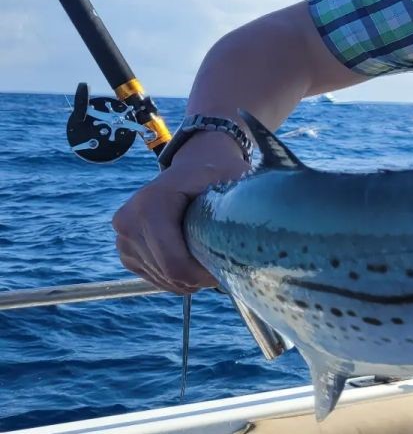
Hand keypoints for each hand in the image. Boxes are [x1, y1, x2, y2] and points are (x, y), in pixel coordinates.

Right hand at [111, 132, 249, 293]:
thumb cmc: (217, 172)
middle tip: (221, 265)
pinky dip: (174, 277)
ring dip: (187, 279)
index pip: (174, 263)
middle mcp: (128, 220)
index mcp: (151, 204)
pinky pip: (152, 277)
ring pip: (160, 279)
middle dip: (198, 278)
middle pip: (167, 274)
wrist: (195, 164)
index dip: (203, 276)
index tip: (225, 269)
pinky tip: (191, 259)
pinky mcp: (125, 249)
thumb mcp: (233, 179)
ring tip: (207, 257)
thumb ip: (242, 202)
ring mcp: (123, 237)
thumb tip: (258, 229)